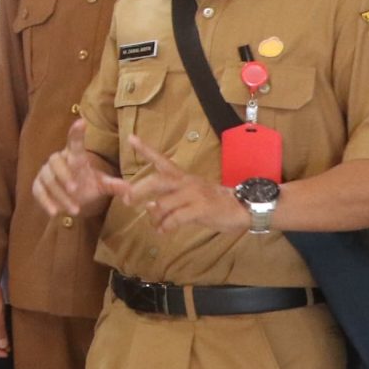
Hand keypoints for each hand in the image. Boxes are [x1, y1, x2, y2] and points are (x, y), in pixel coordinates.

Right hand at [33, 119, 125, 219]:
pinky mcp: (38, 186)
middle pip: (56, 162)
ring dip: (61, 195)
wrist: (71, 198)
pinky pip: (39, 192)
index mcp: (75, 157)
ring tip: (75, 209)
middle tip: (75, 189)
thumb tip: (131, 191)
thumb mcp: (101, 185)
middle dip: (64, 175)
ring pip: (49, 180)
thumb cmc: (87, 185)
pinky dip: (46, 202)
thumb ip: (114, 186)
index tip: (81, 122)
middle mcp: (58, 161)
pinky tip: (55, 212)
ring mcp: (46, 173)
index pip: (75, 143)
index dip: (76, 133)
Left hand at [120, 136, 248, 233]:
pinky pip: (175, 218)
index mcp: (182, 177)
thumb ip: (168, 199)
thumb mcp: (189, 196)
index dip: (146, 149)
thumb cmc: (212, 202)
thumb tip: (148, 206)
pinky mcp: (201, 208)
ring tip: (156, 225)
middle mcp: (186, 182)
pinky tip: (164, 231)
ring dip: (154, 217)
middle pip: (156, 181)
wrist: (242, 207)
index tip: (130, 137)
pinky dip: (166, 226)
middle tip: (126, 200)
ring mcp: (194, 195)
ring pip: (163, 204)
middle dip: (138, 190)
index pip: (161, 160)